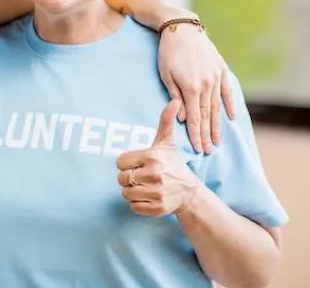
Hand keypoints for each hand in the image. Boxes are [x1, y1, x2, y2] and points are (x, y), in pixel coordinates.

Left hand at [116, 100, 200, 216]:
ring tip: (144, 186)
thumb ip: (165, 122)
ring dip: (132, 191)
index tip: (138, 164)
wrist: (189, 192)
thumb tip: (174, 101)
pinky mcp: (157, 208)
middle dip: (128, 178)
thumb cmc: (172, 164)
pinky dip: (138, 204)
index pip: (120, 162)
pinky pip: (133, 207)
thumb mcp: (166, 143)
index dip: (127, 164)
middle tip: (141, 177)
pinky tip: (149, 197)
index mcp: (152, 157)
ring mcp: (156, 192)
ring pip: (125, 193)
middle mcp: (154, 174)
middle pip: (121, 178)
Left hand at [158, 24, 234, 153]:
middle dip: (207, 135)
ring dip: (218, 125)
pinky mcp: (221, 70)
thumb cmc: (168, 53)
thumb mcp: (166, 75)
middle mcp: (206, 84)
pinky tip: (231, 118)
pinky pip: (227, 91)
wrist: (181, 29)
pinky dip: (229, 105)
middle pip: (208, 116)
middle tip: (208, 152)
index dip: (196, 135)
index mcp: (190, 88)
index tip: (198, 149)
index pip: (195, 118)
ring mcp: (216, 77)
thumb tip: (184, 118)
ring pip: (218, 106)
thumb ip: (175, 98)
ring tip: (218, 141)